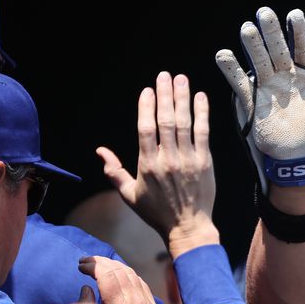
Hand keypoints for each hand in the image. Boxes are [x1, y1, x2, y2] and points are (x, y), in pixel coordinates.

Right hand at [78, 255, 159, 303]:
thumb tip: (87, 287)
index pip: (106, 272)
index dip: (92, 264)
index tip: (81, 265)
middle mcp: (136, 302)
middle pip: (119, 269)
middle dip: (102, 262)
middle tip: (88, 262)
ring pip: (132, 274)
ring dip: (115, 266)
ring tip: (101, 267)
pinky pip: (141, 284)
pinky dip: (128, 276)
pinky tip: (118, 277)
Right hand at [96, 72, 219, 257]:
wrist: (187, 228)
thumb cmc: (156, 213)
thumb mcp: (129, 194)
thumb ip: (114, 171)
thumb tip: (100, 151)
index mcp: (147, 164)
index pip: (145, 128)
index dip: (147, 106)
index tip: (148, 90)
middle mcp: (167, 158)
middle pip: (165, 120)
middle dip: (165, 94)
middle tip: (165, 75)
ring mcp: (187, 159)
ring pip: (184, 123)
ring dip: (182, 98)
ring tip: (181, 79)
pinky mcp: (204, 162)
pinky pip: (203, 133)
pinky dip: (202, 114)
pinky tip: (200, 98)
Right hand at [215, 7, 304, 196]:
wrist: (301, 158)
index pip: (302, 48)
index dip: (298, 31)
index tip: (294, 14)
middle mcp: (286, 77)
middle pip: (277, 49)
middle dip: (271, 32)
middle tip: (264, 13)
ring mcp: (269, 87)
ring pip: (259, 61)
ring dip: (252, 46)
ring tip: (247, 29)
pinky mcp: (254, 102)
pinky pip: (240, 83)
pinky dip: (231, 70)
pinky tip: (223, 55)